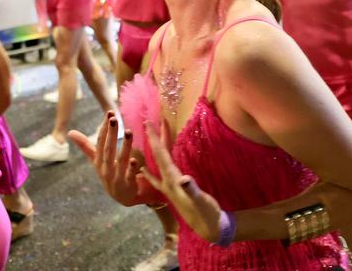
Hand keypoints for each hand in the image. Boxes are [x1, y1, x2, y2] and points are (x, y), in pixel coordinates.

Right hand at [67, 111, 144, 206]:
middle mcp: (106, 169)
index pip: (100, 142)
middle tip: (114, 118)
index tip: (109, 113)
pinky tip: (134, 159)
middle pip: (108, 149)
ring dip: (125, 145)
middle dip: (111, 133)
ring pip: (120, 159)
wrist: (123, 197)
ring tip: (129, 131)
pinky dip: (131, 168)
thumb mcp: (97, 160)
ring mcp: (116, 178)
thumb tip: (69, 132)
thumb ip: (86, 146)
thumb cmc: (110, 173)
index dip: (104, 128)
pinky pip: (129, 175)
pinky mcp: (127, 185)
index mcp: (98, 161)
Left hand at [143, 119, 224, 242]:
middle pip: (158, 156)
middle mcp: (167, 182)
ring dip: (155, 150)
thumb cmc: (207, 213)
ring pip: (158, 164)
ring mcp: (169, 187)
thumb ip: (192, 190)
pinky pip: (159, 177)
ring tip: (149, 137)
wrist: (207, 228)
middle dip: (153, 139)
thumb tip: (185, 178)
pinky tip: (143, 169)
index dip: (154, 138)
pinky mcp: (173, 192)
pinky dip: (151, 170)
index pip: (161, 155)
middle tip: (146, 122)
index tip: (147, 123)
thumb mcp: (201, 201)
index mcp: (172, 180)